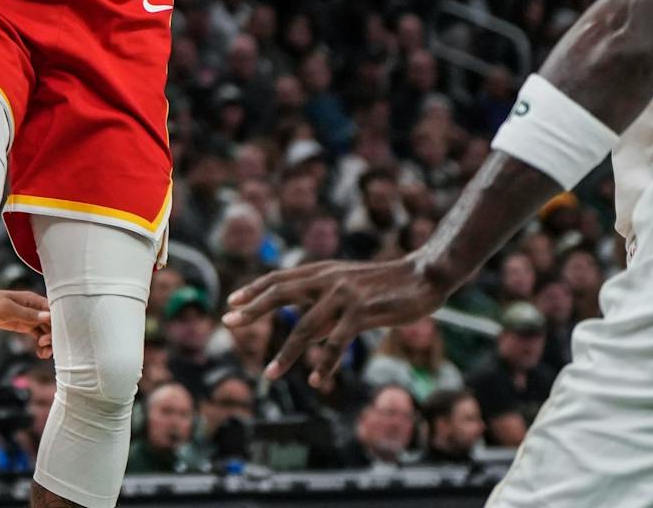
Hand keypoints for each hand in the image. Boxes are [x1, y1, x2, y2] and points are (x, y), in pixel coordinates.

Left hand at [0, 283, 52, 358]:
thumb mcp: (8, 309)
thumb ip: (28, 314)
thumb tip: (48, 316)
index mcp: (33, 300)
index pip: (54, 312)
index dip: (57, 325)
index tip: (51, 337)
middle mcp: (34, 308)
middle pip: (52, 323)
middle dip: (53, 336)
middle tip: (43, 347)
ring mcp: (29, 317)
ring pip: (46, 331)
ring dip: (48, 343)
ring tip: (43, 354)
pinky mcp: (23, 325)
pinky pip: (37, 335)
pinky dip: (41, 345)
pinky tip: (39, 354)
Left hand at [225, 254, 444, 389]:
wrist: (424, 275)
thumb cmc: (387, 285)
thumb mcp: (350, 292)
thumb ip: (327, 310)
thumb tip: (308, 335)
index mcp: (323, 271)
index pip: (279, 278)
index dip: (254, 290)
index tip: (231, 302)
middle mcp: (328, 279)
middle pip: (280, 293)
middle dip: (253, 310)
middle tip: (228, 323)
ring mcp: (344, 295)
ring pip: (305, 326)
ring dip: (286, 353)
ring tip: (269, 374)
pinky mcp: (362, 312)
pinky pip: (336, 342)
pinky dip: (325, 363)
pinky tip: (316, 380)